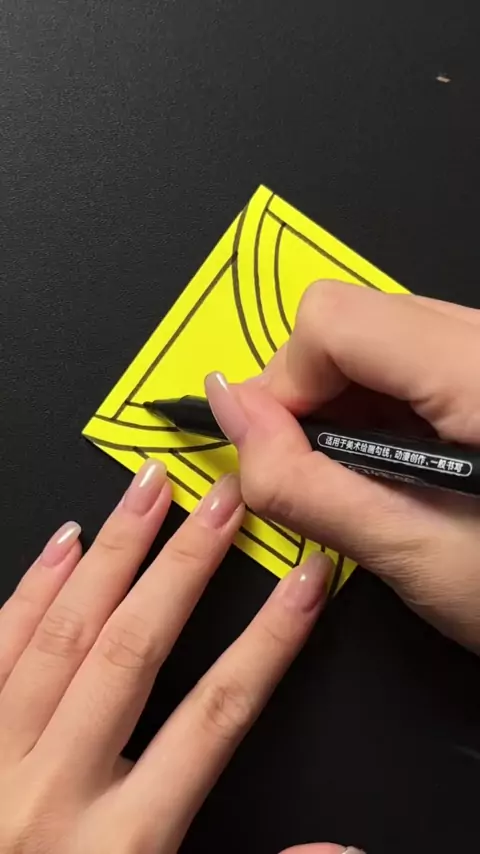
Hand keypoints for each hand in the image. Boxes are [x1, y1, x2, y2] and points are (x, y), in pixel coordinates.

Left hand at [0, 461, 331, 852]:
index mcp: (120, 845)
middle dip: (187, 566)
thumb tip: (337, 850)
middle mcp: (54, 792)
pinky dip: (30, 591)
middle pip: (134, 651)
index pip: (215, 716)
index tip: (303, 582)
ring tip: (150, 491)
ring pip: (63, 634)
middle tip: (224, 500)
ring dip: (113, 554)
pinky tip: (62, 543)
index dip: (268, 641)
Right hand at [205, 280, 479, 652]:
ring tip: (370, 475)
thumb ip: (304, 481)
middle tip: (319, 470)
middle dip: (310, 393)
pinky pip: (408, 354)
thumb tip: (230, 411)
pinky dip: (381, 403)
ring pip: (375, 334)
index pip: (332, 321)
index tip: (276, 450)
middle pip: (350, 318)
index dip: (285, 384)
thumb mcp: (413, 552)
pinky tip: (400, 459)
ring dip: (344, 401)